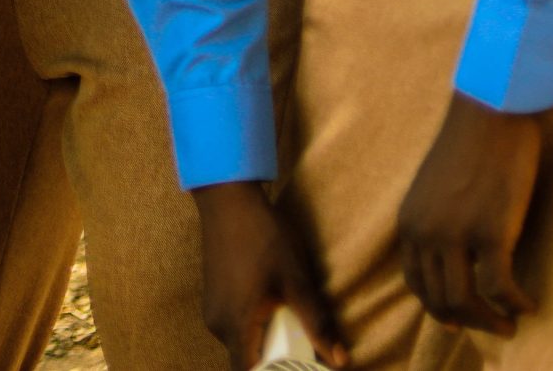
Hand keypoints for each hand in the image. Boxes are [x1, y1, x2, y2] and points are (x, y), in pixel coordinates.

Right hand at [193, 181, 349, 368]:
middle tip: (305, 350)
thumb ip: (317, 323)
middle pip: (247, 359)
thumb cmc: (263, 237)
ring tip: (295, 327)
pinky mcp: (214, 296)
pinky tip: (276, 309)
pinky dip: (256, 327)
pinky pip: (235, 325)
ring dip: (267, 341)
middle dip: (276, 361)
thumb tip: (340, 361)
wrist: (228, 199)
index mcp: (236, 323)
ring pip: (242, 342)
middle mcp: (218, 323)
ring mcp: (212, 309)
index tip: (297, 368)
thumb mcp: (297, 280)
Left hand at [396, 94, 540, 335]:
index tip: (458, 320)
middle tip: (494, 328)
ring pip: (466, 301)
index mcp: (410, 222)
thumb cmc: (470, 146)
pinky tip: (530, 305)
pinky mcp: (490, 232)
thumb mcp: (436, 189)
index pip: (417, 282)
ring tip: (511, 324)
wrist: (490, 113)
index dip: (437, 307)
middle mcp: (425, 232)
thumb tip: (453, 257)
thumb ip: (436, 221)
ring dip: (490, 321)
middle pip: (440, 299)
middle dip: (467, 321)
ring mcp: (456, 233)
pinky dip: (515, 304)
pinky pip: (500, 288)